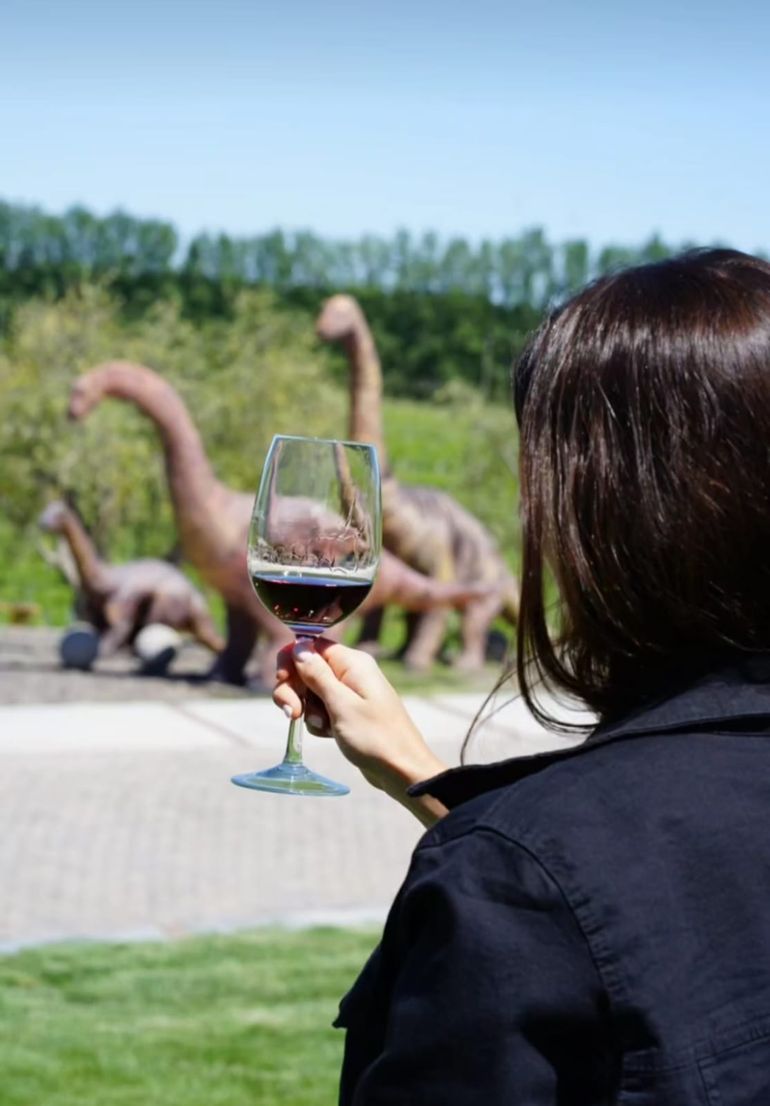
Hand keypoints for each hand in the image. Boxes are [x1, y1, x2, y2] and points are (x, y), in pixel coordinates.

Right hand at [274, 638, 448, 825]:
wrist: (401, 770)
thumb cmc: (375, 737)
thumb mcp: (341, 704)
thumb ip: (317, 674)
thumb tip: (299, 645)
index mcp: (352, 662)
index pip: (311, 645)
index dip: (291, 660)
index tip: (282, 682)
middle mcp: (351, 673)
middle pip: (307, 669)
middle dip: (294, 690)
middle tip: (292, 713)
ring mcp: (350, 694)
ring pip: (311, 692)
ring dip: (308, 710)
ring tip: (324, 727)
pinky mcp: (348, 713)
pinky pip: (321, 710)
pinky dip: (319, 722)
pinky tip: (329, 734)